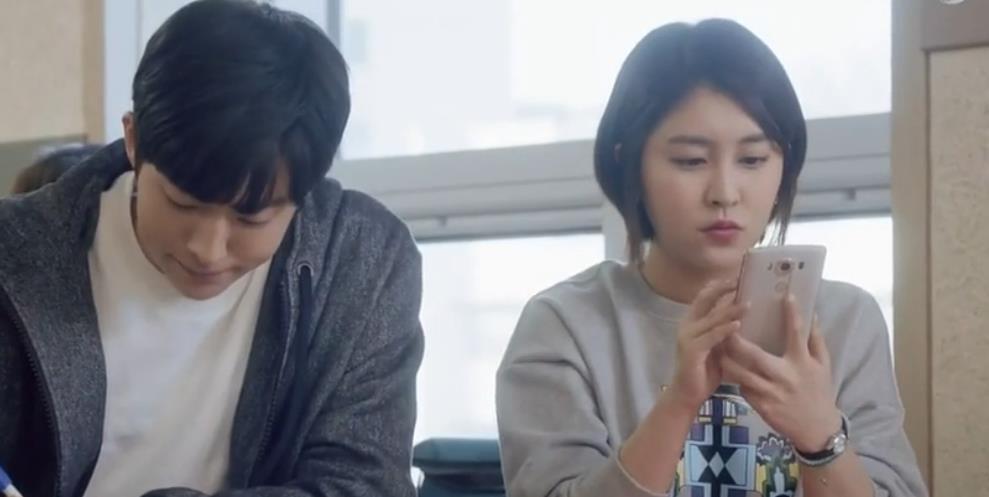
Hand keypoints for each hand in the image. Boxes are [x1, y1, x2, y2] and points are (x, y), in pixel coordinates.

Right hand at [667, 279, 746, 411]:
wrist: (686, 395)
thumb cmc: (703, 372)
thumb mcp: (716, 347)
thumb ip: (724, 332)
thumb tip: (743, 317)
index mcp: (692, 323)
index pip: (705, 297)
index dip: (719, 286)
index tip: (737, 276)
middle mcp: (687, 326)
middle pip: (705, 300)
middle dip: (723, 289)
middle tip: (742, 280)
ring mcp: (687, 337)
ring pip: (711, 318)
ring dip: (730, 309)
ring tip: (749, 303)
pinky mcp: (691, 351)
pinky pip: (711, 337)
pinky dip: (725, 329)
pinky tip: (738, 324)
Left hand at [720, 294, 841, 452]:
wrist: (817, 429)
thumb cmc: (819, 391)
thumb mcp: (823, 365)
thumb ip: (816, 339)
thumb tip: (812, 313)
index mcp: (802, 362)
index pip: (797, 333)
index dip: (792, 314)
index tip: (784, 295)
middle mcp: (785, 376)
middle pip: (755, 355)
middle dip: (736, 340)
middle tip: (725, 325)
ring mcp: (771, 393)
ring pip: (741, 374)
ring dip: (727, 359)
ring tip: (716, 346)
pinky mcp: (761, 406)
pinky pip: (742, 388)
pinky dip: (734, 378)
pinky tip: (725, 369)